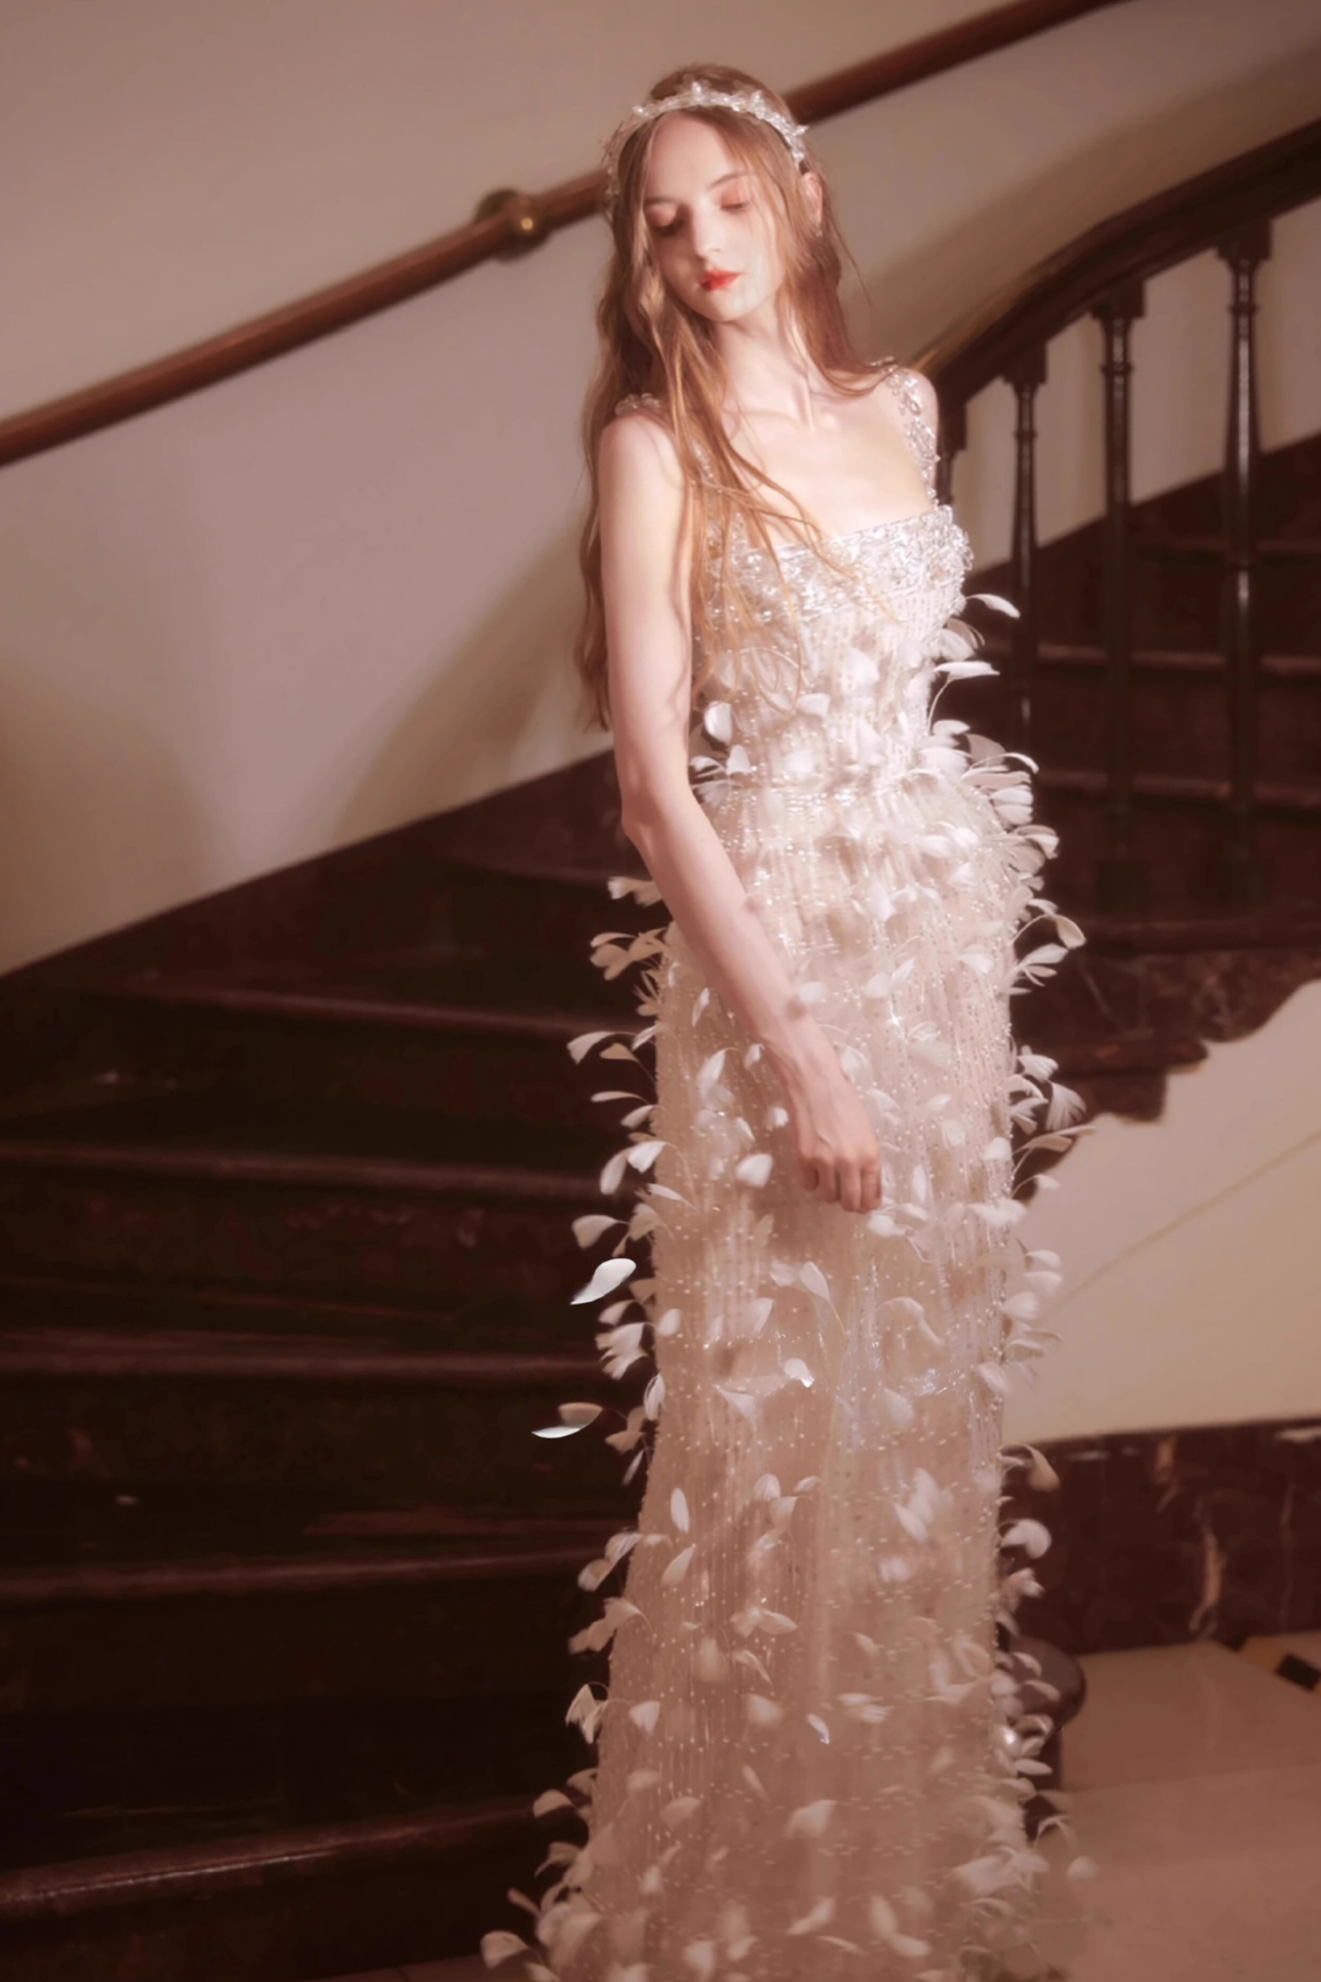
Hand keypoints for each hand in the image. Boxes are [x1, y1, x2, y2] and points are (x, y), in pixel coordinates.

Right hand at [773, 1034, 881, 1213]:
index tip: (863, 1202)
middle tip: (845, 1195)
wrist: (817, 1085)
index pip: (871, 1197)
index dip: (867, 1204)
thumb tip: (866, 1187)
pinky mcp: (804, 1159)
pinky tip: (813, 1167)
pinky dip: (811, 1180)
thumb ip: (867, 1161)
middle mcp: (850, 1163)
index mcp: (870, 1156)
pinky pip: (808, 1185)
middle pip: (850, 1204)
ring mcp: (825, 1163)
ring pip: (828, 1197)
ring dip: (828, 1191)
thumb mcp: (866, 1133)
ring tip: (828, 1176)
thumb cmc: (845, 1104)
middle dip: (849, 1203)